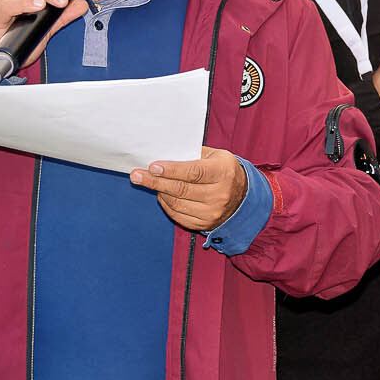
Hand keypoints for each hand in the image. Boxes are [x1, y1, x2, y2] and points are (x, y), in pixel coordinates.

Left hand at [130, 147, 250, 231]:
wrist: (243, 195)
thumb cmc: (223, 170)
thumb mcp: (215, 156)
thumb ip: (192, 155)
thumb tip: (163, 156)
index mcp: (223, 172)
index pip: (193, 172)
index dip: (171, 170)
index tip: (152, 167)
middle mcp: (220, 194)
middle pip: (181, 189)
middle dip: (155, 181)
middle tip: (136, 175)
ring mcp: (212, 212)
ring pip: (176, 203)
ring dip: (159, 192)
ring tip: (147, 182)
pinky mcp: (205, 224)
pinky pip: (178, 215)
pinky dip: (166, 204)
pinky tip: (161, 194)